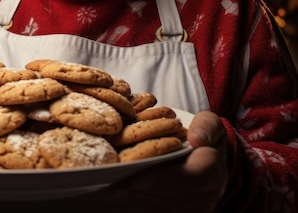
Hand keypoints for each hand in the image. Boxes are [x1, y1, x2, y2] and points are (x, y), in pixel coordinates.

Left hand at [105, 110, 227, 212]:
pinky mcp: (184, 212)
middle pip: (171, 197)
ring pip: (163, 207)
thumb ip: (206, 126)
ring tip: (114, 188)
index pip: (189, 178)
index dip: (161, 180)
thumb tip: (196, 138)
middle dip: (142, 191)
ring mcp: (196, 206)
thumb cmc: (204, 136)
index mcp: (213, 169)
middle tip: (115, 185)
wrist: (211, 156)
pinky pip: (160, 210)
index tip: (136, 179)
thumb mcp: (209, 123)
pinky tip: (122, 193)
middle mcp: (207, 194)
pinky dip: (141, 202)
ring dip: (138, 198)